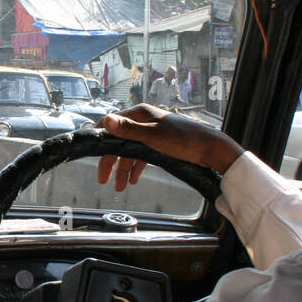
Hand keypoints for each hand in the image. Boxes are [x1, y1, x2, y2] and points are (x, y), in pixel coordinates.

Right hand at [97, 103, 242, 189]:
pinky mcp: (160, 144)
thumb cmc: (183, 139)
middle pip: (120, 141)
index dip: (100, 138)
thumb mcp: (152, 136)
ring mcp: (152, 133)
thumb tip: (105, 121)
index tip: (91, 153)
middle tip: (103, 179)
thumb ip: (128, 130)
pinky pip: (142, 155)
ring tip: (121, 187)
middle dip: (111, 161)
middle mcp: (143, 121)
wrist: (210, 148)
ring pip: (131, 151)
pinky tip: (135, 179)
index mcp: (139, 114)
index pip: (112, 123)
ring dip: (124, 169)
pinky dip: (137, 167)